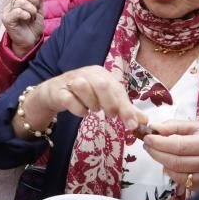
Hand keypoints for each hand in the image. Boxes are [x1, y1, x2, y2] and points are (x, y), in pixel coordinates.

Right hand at [3, 0, 43, 56]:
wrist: (30, 41)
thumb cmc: (33, 25)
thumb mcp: (39, 8)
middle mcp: (9, 3)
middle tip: (36, 9)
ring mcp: (6, 11)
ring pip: (21, 1)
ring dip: (31, 9)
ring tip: (32, 17)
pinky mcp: (7, 20)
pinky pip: (18, 11)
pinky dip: (26, 14)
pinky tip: (28, 19)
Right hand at [14, 66, 148, 139]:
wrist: (54, 93)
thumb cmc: (83, 95)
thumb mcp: (106, 100)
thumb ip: (124, 110)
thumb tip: (144, 122)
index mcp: (102, 74)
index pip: (118, 90)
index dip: (126, 108)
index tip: (132, 126)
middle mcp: (87, 73)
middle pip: (102, 85)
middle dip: (109, 104)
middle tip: (110, 115)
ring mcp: (71, 80)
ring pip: (83, 87)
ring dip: (91, 103)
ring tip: (92, 109)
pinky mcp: (58, 90)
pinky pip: (69, 99)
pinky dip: (78, 109)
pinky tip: (81, 111)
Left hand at [142, 120, 198, 192]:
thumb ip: (177, 126)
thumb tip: (154, 128)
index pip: (179, 145)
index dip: (160, 143)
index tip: (147, 138)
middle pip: (176, 162)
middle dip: (157, 153)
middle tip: (147, 145)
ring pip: (178, 175)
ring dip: (162, 164)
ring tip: (156, 152)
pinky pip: (183, 183)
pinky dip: (172, 173)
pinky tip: (170, 164)